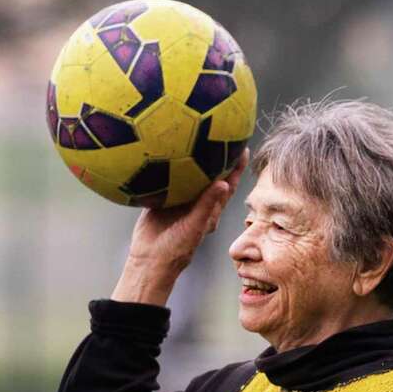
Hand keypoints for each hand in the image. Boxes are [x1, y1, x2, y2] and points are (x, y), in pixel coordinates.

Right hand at [112, 148, 248, 304]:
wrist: (149, 259)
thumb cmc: (177, 248)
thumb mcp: (195, 226)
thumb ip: (207, 205)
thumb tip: (223, 183)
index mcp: (210, 208)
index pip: (227, 183)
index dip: (236, 166)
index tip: (243, 147)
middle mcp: (196, 201)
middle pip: (209, 173)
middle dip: (216, 155)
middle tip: (220, 132)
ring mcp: (179, 198)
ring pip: (188, 174)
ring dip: (191, 157)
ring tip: (193, 135)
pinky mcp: (162, 197)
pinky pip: (166, 179)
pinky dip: (167, 166)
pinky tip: (164, 150)